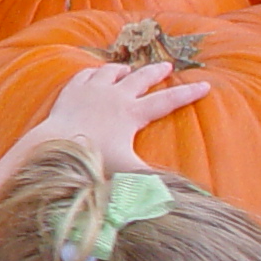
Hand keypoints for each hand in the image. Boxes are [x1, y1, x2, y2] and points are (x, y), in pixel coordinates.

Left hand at [37, 61, 209, 172]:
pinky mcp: (72, 89)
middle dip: (156, 72)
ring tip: (128, 68)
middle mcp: (114, 95)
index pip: (167, 101)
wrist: (55, 142)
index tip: (205, 85)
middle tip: (167, 66)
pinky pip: (86, 74)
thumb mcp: (126, 169)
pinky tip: (94, 73)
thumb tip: (177, 195)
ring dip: (122, 69)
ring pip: (111, 71)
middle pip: (141, 78)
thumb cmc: (92, 157)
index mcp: (132, 113)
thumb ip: (152, 180)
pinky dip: (94, 72)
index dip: (188, 94)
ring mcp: (92, 89)